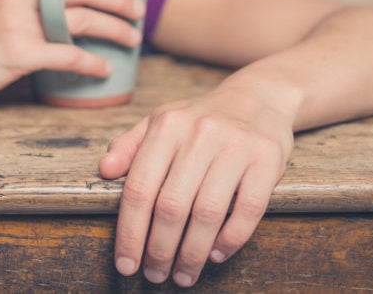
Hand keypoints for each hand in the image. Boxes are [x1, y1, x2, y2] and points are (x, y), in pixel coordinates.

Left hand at [99, 80, 297, 285]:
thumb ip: (130, 145)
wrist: (259, 97)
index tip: (126, 263)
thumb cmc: (200, 119)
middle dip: (159, 250)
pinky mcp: (267, 160)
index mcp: (167, 126)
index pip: (140, 188)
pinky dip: (230, 239)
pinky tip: (215, 255)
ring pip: (207, 213)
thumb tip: (104, 171)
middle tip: (154, 275)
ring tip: (183, 275)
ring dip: (192, 253)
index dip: (130, 232)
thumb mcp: (161, 121)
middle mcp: (200, 133)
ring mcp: (236, 146)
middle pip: (171, 206)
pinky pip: (248, 210)